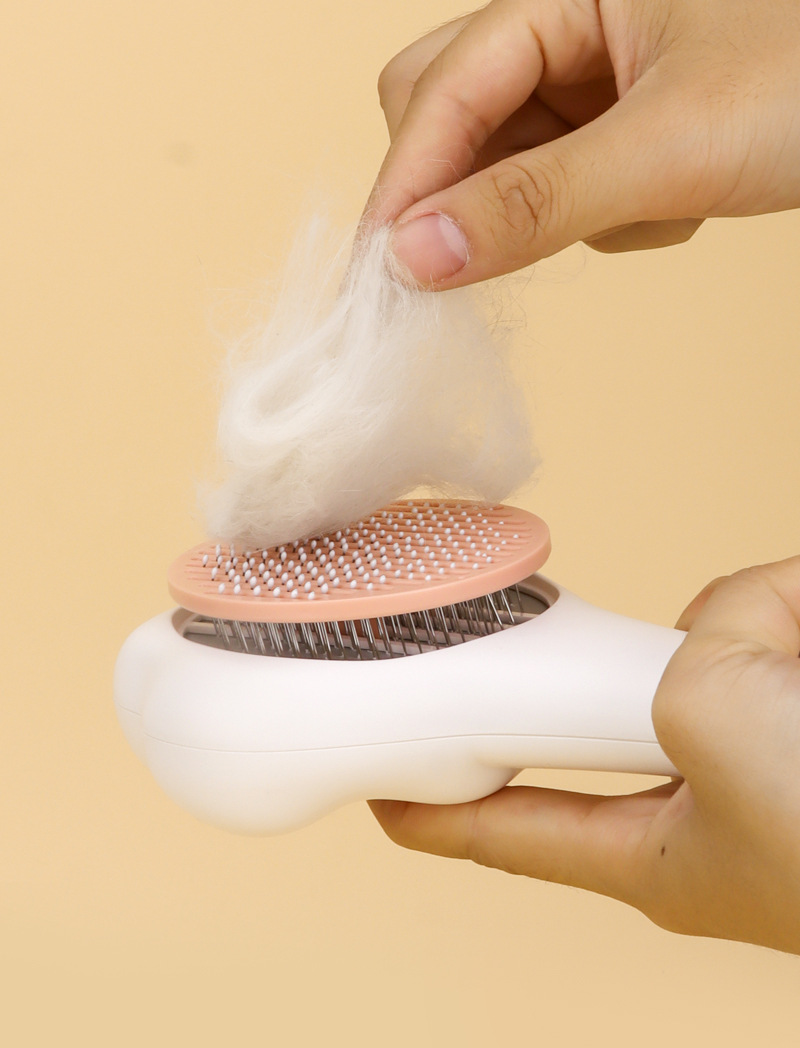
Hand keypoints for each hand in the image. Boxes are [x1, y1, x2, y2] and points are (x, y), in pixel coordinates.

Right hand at [367, 0, 799, 286]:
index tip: (382, 276)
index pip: (441, 87)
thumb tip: (417, 258)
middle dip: (462, 185)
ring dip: (545, 208)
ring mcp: (592, 80)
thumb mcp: (670, 145)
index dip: (407, 182)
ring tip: (650, 203)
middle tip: (492, 248)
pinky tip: (673, 205)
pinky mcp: (618, 130)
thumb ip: (533, 203)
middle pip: (446, 108)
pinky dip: (602, 218)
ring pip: (501, 160)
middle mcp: (567, 24)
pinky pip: (559, 189)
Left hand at [369, 556, 799, 953]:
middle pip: (608, 706)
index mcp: (657, 857)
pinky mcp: (799, 696)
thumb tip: (749, 615)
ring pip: (707, 641)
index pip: (506, 835)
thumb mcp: (718, 725)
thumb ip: (694, 652)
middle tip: (634, 638)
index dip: (434, 816)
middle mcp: (701, 801)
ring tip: (794, 654)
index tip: (382, 795)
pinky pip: (771, 612)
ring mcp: (759, 745)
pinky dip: (791, 607)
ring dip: (757, 625)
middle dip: (621, 663)